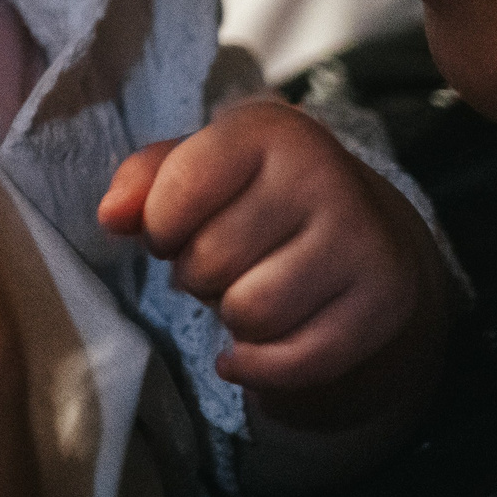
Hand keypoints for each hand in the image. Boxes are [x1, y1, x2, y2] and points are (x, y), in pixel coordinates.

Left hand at [98, 99, 449, 434]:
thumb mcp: (197, 166)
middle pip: (211, 260)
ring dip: (229, 316)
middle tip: (216, 262)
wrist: (358, 227)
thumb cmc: (254, 194)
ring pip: (251, 314)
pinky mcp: (385, 301)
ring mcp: (363, 240)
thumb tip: (112, 216)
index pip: (179, 192)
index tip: (174, 225)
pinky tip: (252, 346)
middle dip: (195, 273)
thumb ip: (142, 181)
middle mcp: (326, 176)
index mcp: (271, 130)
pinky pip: (295, 360)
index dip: (159, 225)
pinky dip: (260, 366)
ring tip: (244, 289)